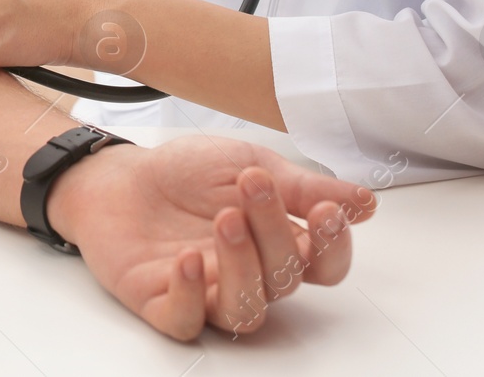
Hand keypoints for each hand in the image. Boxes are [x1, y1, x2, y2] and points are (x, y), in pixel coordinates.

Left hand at [48, 138, 375, 339]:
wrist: (121, 176)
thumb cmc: (187, 174)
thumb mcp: (250, 163)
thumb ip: (304, 187)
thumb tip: (363, 203)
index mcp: (277, 243)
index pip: (323, 266)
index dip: (332, 248)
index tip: (324, 212)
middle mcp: (250, 275)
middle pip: (286, 279)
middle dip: (275, 231)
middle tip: (253, 186)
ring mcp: (207, 293)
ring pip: (246, 310)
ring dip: (242, 266)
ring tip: (225, 218)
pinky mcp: (164, 303)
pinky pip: (185, 320)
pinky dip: (189, 295)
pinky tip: (186, 258)